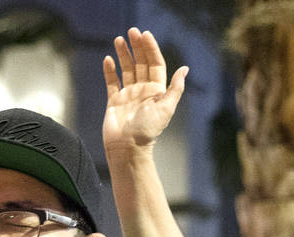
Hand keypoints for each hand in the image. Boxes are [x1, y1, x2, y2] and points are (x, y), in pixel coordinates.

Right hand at [102, 27, 187, 158]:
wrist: (127, 148)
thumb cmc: (147, 130)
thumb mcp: (166, 108)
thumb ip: (175, 88)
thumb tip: (185, 69)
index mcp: (157, 92)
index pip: (155, 64)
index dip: (151, 49)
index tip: (145, 35)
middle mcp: (143, 91)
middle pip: (141, 63)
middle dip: (137, 47)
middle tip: (132, 32)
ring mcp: (128, 95)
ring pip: (127, 69)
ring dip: (123, 54)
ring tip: (119, 39)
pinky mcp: (114, 101)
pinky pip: (112, 82)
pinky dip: (110, 70)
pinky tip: (108, 59)